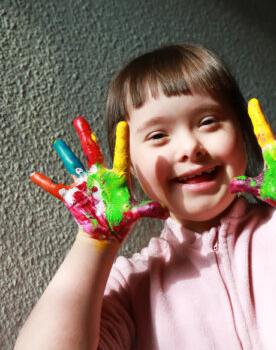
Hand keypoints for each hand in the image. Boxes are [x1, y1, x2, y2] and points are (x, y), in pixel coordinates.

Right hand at [31, 118, 168, 241]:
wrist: (106, 230)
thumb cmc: (122, 220)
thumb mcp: (135, 214)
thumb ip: (148, 210)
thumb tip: (165, 211)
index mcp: (117, 178)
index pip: (121, 155)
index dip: (122, 140)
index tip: (123, 123)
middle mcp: (100, 176)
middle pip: (93, 152)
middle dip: (86, 136)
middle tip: (79, 119)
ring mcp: (86, 184)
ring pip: (74, 164)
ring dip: (65, 154)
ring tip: (58, 142)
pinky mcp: (74, 196)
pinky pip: (57, 189)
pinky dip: (47, 183)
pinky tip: (35, 176)